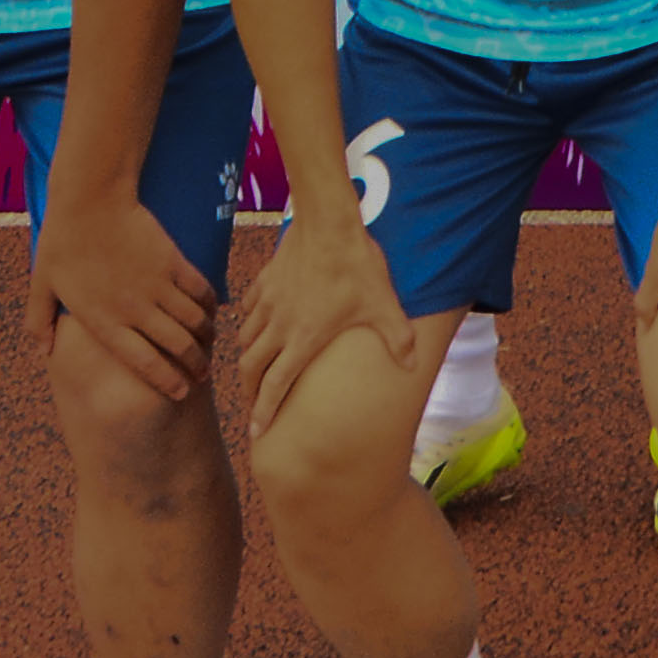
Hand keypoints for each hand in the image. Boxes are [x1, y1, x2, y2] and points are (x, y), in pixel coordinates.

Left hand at [26, 191, 215, 399]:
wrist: (90, 200)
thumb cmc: (61, 243)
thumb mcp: (41, 286)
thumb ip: (39, 323)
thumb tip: (44, 352)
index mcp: (104, 321)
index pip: (143, 362)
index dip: (166, 381)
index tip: (180, 394)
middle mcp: (135, 309)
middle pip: (177, 346)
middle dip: (195, 366)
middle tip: (202, 376)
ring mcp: (157, 285)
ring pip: (194, 321)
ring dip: (206, 338)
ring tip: (209, 348)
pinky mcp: (173, 262)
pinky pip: (200, 291)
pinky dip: (210, 305)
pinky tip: (212, 313)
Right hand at [231, 217, 412, 442]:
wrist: (328, 224)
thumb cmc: (356, 266)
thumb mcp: (383, 305)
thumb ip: (397, 338)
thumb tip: (413, 366)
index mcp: (303, 340)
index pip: (275, 386)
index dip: (264, 412)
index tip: (255, 434)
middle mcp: (278, 326)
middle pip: (251, 368)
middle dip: (249, 390)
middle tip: (252, 404)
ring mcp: (267, 303)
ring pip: (245, 339)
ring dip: (247, 357)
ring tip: (253, 368)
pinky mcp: (263, 282)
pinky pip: (248, 309)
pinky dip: (248, 322)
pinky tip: (257, 322)